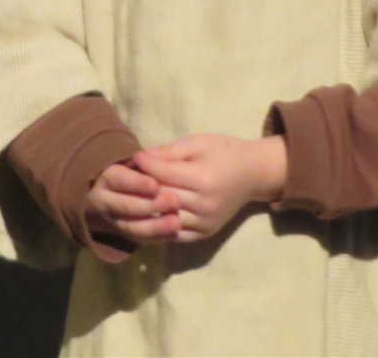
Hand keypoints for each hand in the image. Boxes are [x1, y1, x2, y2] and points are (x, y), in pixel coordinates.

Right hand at [85, 160, 180, 242]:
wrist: (117, 189)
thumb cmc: (138, 166)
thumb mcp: (142, 157)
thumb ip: (150, 157)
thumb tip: (153, 156)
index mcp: (107, 176)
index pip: (119, 179)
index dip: (137, 183)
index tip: (155, 184)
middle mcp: (104, 201)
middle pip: (125, 206)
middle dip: (150, 206)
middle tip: (174, 201)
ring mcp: (112, 221)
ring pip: (132, 228)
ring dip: (155, 226)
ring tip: (176, 222)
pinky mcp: (124, 235)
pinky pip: (139, 240)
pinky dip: (156, 238)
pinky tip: (173, 233)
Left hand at [134, 133, 286, 242]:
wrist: (253, 174)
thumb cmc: (225, 152)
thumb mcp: (199, 143)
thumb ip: (171, 152)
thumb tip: (142, 157)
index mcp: (202, 179)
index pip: (164, 175)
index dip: (146, 165)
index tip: (133, 158)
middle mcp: (203, 205)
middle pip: (162, 198)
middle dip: (141, 188)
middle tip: (124, 179)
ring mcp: (204, 223)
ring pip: (165, 219)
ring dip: (147, 211)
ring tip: (131, 199)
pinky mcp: (205, 233)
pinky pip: (175, 234)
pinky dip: (159, 227)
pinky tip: (147, 217)